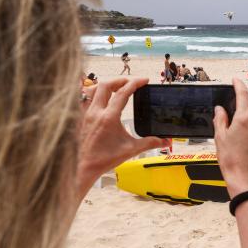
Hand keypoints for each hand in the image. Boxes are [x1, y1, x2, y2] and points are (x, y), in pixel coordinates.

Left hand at [77, 78, 167, 195]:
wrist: (83, 167)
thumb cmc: (104, 159)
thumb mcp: (131, 150)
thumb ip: (150, 143)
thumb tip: (166, 141)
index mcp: (109, 118)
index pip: (122, 93)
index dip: (135, 83)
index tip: (144, 80)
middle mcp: (96, 112)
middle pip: (105, 85)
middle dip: (120, 80)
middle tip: (130, 82)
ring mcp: (86, 114)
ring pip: (93, 89)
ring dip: (105, 85)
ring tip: (116, 87)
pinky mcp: (81, 117)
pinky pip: (84, 98)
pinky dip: (93, 92)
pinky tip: (100, 96)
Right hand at [214, 79, 247, 197]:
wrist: (244, 177)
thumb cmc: (230, 159)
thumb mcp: (219, 137)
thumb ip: (220, 119)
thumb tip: (220, 109)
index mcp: (244, 119)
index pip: (243, 95)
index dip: (239, 85)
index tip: (235, 80)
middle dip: (247, 99)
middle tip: (237, 102)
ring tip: (244, 116)